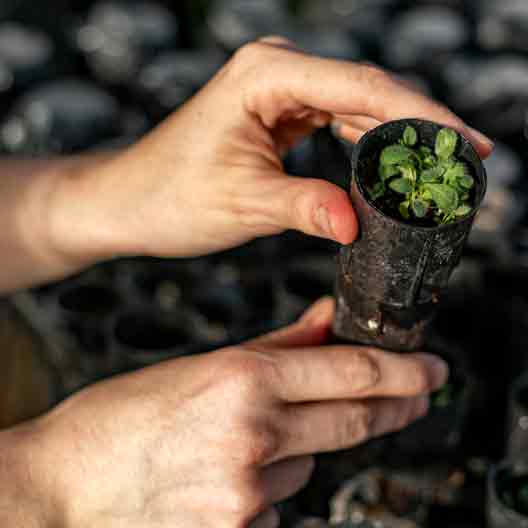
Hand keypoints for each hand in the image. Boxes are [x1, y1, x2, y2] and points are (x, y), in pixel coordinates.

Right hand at [4, 298, 447, 526]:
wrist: (62, 487)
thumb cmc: (122, 418)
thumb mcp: (200, 367)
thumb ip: (275, 345)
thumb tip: (326, 323)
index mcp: (242, 381)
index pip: (350, 373)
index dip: (402, 370)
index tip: (431, 369)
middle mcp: (253, 437)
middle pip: (352, 420)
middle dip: (391, 406)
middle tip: (416, 395)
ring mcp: (249, 494)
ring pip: (307, 463)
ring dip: (298, 448)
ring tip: (242, 442)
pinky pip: (280, 502)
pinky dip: (269, 484)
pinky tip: (225, 476)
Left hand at [51, 38, 492, 263]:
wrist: (131, 201)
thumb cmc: (170, 197)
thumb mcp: (243, 204)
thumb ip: (304, 207)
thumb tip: (357, 224)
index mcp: (265, 76)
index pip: (362, 89)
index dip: (422, 117)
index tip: (466, 144)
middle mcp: (275, 72)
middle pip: (367, 92)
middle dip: (420, 127)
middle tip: (468, 161)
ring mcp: (278, 91)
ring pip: (356, 107)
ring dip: (398, 137)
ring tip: (441, 167)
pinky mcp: (279, 114)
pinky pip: (336, 123)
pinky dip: (367, 145)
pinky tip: (393, 165)